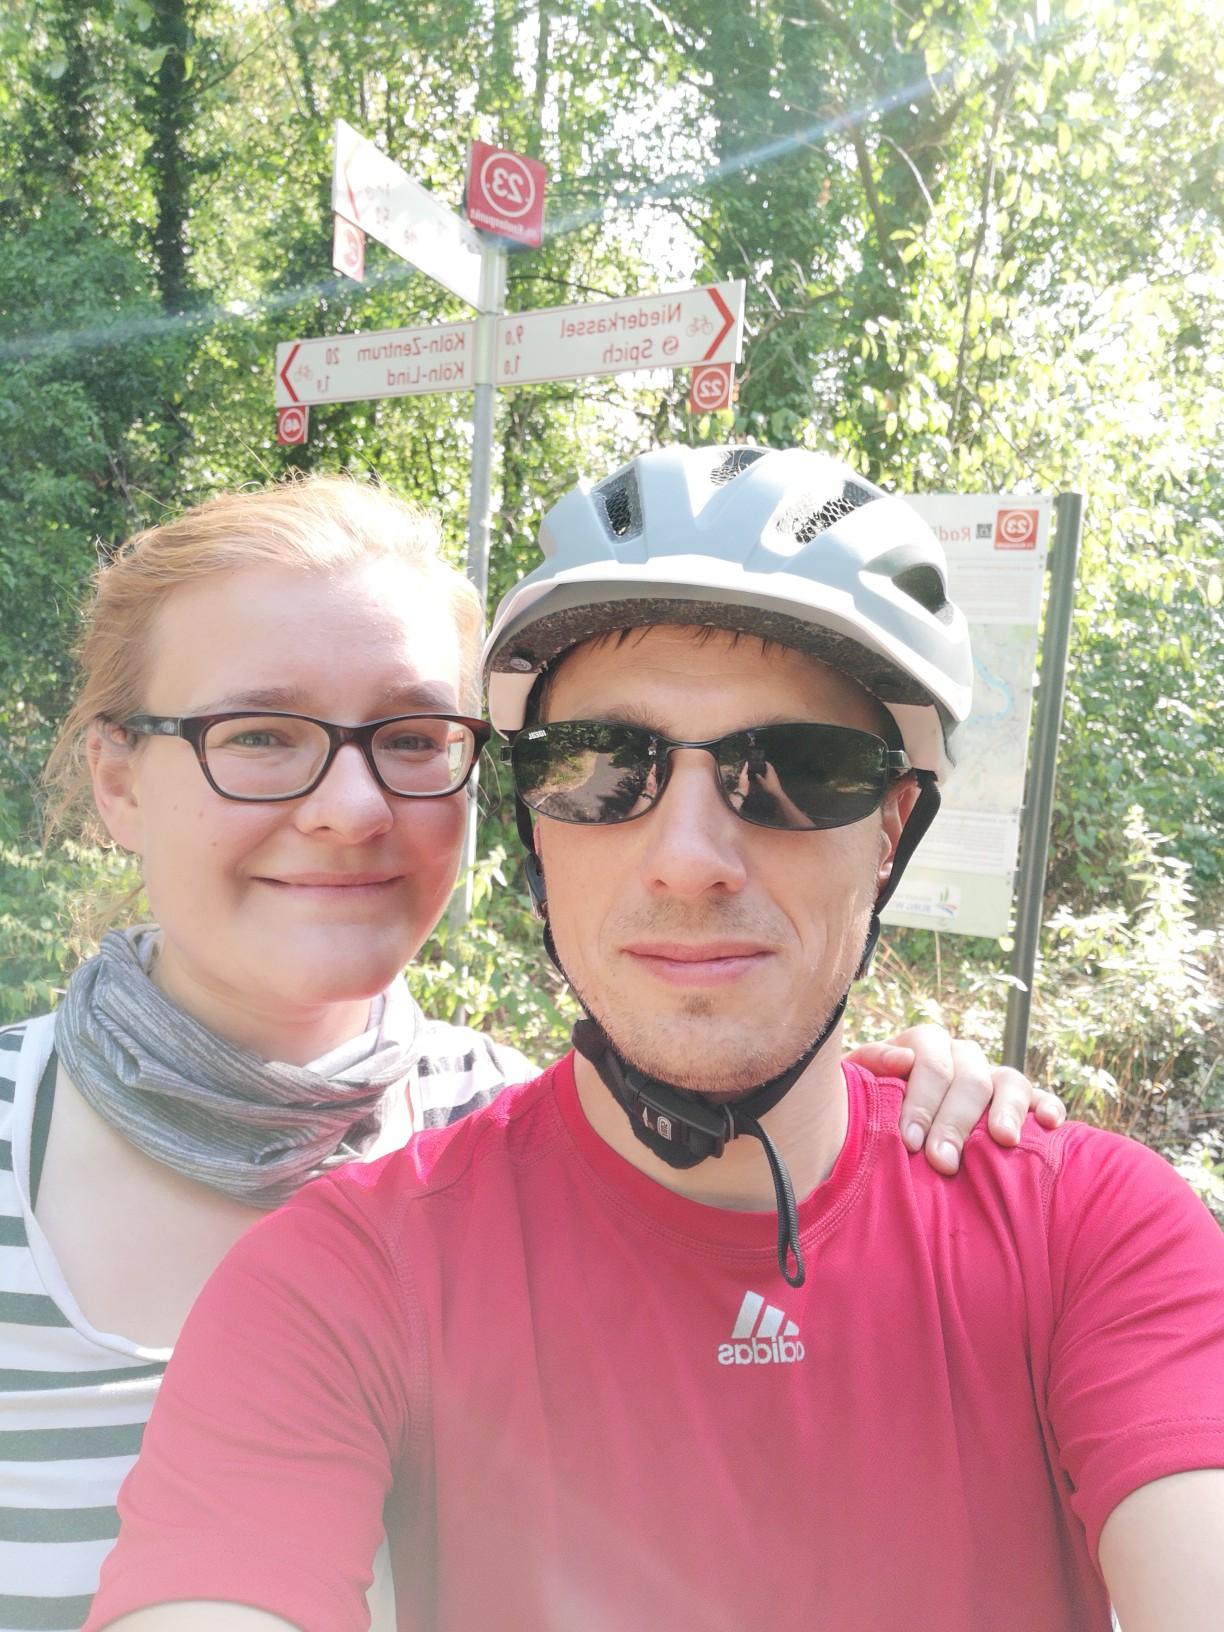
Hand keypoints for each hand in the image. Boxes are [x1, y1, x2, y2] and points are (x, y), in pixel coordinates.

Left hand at [844, 1023, 1065, 1174]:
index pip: (929, 1057)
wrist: (880, 1134)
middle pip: (969, 1076)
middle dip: (954, 1120)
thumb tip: (901, 1059)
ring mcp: (993, 1078)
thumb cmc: (865, 1111)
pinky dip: (1048, 1106)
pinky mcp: (1020, 1103)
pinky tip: (1050, 1124)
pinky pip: (1041, 1098)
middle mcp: (961, 1056)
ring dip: (1007, 1109)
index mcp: (923, 1045)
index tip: (908, 1141)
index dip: (921, 1098)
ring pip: (1010, 1080)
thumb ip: (870, 1066)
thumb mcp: (856, 1087)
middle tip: (943, 1162)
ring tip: (1003, 1140)